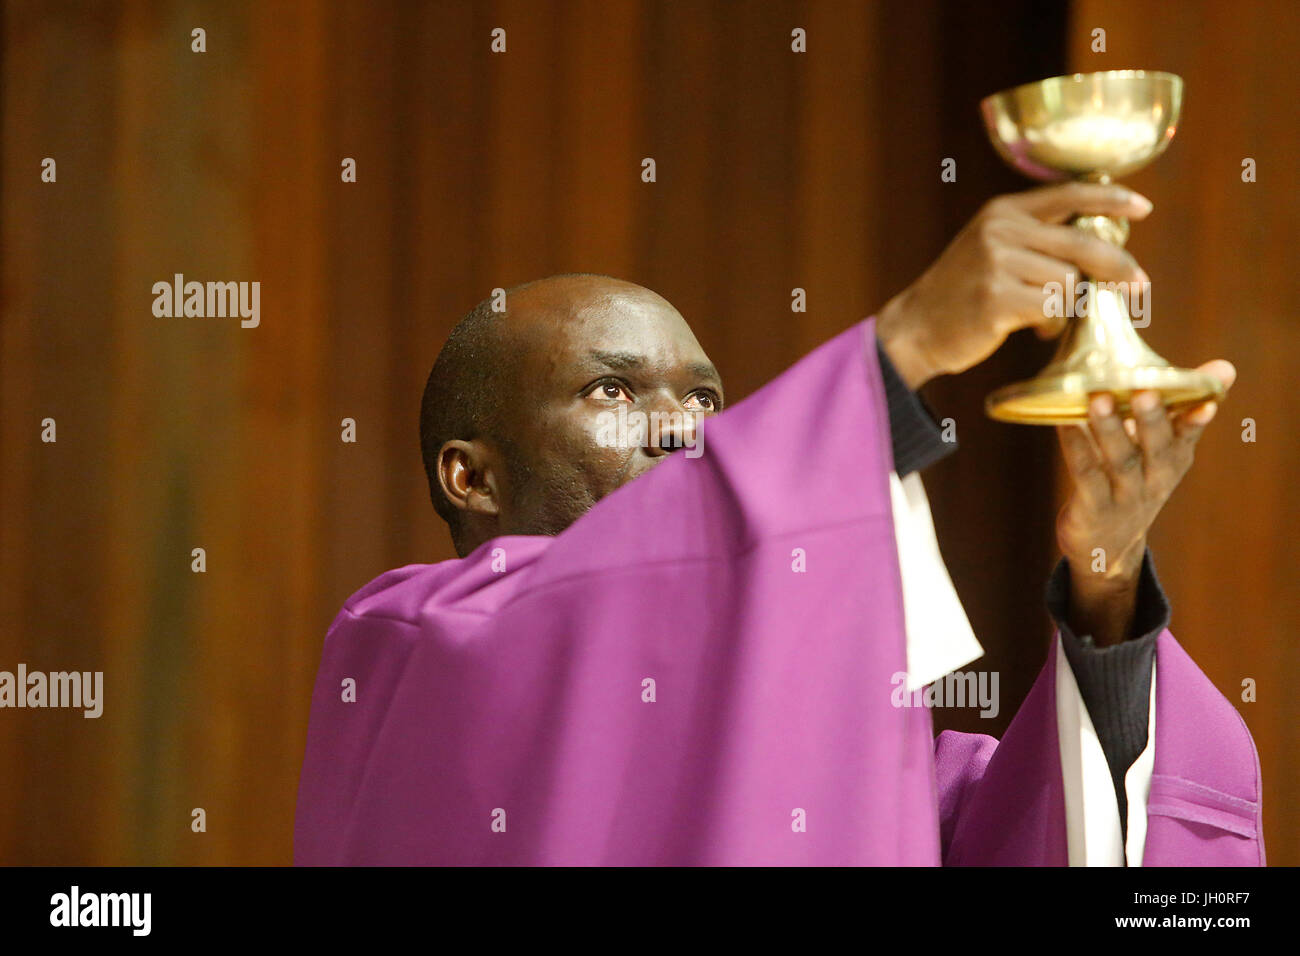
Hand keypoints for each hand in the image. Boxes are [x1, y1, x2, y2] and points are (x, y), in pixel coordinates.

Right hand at [876, 182, 1152, 388]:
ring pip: (1069, 282)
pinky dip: (1053, 324)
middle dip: (1117, 267)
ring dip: (1068, 306)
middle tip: (1139, 286)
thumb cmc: (961, 294)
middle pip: (1082, 244)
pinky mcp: (996, 299)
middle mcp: (999, 230)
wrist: (914, 328)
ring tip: (1045, 318)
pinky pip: (1052, 309)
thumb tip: (1101, 243)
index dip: (1111, 200)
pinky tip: (1035, 330)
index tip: (1142, 208)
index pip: (1069, 194)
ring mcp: (996, 263)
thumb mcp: (991, 248)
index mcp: (1002, 211)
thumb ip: (1035, 238)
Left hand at [1055, 361, 1236, 644]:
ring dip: (1110, 430)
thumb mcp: (1162, 449)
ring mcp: (1124, 496)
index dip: (1197, 419)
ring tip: (1098, 400)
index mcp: (1173, 460)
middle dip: (1154, 419)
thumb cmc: (1134, 482)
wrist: (1108, 548)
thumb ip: (1180, 408)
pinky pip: (1085, 474)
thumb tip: (1222, 367)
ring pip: (1120, 460)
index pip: (1189, 436)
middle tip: (1146, 390)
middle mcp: (1155, 479)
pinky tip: (1064, 423)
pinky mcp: (1093, 508)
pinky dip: (1076, 447)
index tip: (1208, 400)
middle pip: (1157, 448)